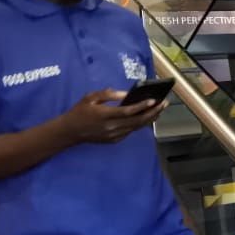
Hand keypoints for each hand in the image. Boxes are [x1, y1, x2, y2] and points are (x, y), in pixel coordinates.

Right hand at [54, 89, 168, 144]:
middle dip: (153, 112)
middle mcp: (112, 127)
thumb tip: (126, 94)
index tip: (154, 100)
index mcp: (105, 115)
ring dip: (150, 118)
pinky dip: (140, 123)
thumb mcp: (91, 97)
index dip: (143, 106)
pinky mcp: (115, 140)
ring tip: (160, 109)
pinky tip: (147, 116)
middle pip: (138, 120)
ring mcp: (114, 135)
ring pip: (137, 127)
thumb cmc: (80, 111)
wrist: (70, 132)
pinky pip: (131, 131)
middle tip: (164, 104)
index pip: (129, 111)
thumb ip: (109, 94)